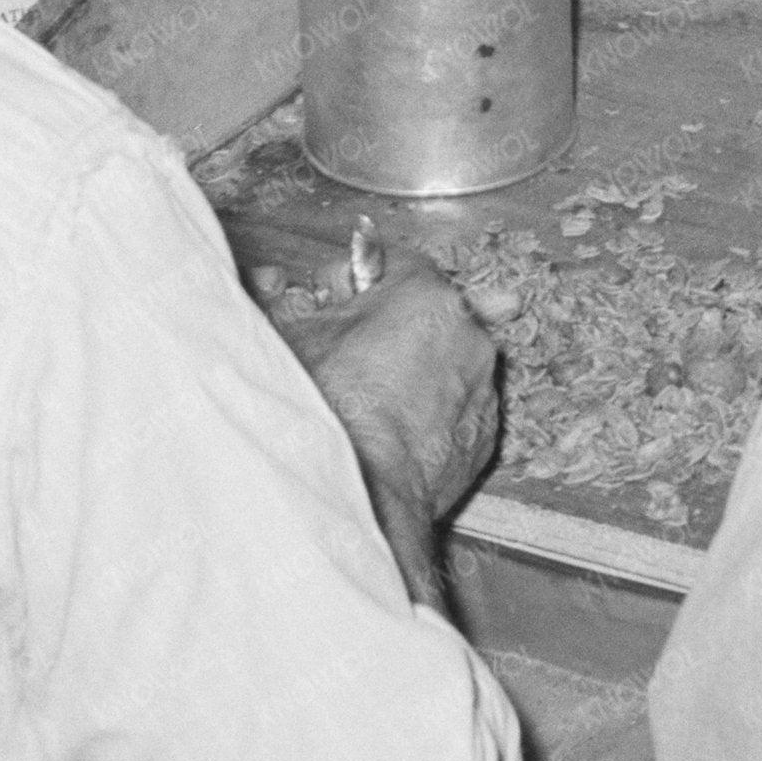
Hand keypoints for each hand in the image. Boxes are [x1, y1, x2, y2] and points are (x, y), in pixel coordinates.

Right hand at [292, 267, 502, 541]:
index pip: (393, 264)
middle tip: (345, 353)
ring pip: (442, 363)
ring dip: (410, 372)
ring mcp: (482, 387)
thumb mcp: (291, 340)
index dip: (354, 281)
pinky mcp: (485, 436)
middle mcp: (469, 333)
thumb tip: (276, 285)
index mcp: (425, 296)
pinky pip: (455, 410)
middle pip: (423, 314)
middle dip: (386, 327)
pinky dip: (429, 416)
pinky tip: (389, 435)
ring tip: (366, 402)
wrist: (357, 496)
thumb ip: (292, 300)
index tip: (332, 298)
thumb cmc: (323, 414)